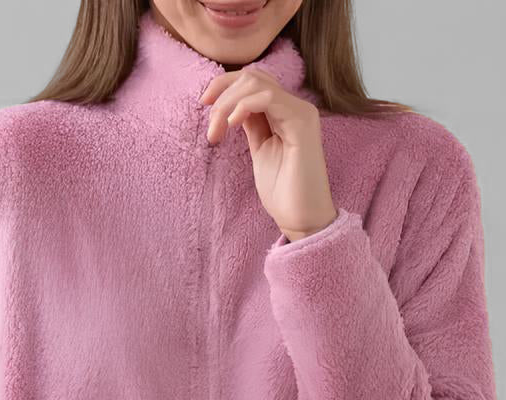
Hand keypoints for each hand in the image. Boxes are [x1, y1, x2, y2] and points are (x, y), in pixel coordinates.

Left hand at [199, 66, 337, 240]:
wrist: (302, 219)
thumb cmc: (283, 192)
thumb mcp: (260, 150)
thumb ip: (252, 124)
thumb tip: (234, 106)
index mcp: (285, 112)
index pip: (253, 81)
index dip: (224, 84)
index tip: (203, 103)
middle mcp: (295, 107)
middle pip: (253, 76)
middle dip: (222, 92)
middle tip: (210, 125)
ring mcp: (301, 113)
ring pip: (257, 83)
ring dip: (227, 103)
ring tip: (217, 131)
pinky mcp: (302, 124)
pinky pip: (268, 98)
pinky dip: (243, 106)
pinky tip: (231, 124)